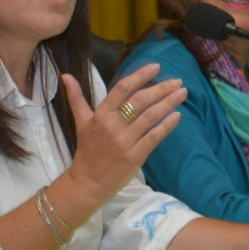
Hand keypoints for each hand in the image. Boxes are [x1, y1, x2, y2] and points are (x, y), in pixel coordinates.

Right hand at [61, 62, 186, 203]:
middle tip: (177, 81)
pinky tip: (177, 115)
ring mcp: (124, 141)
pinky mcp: (135, 156)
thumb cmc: (87, 150)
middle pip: (140, 101)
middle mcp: (113, 125)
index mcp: (101, 114)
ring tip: (182, 93)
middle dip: (161, 89)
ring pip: (150, 117)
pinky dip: (167, 125)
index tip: (156, 67)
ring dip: (168, 103)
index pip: (122, 88)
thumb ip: (76, 98)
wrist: (87, 182)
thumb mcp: (81, 122)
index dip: (140, 76)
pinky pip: (154, 137)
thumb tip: (66, 75)